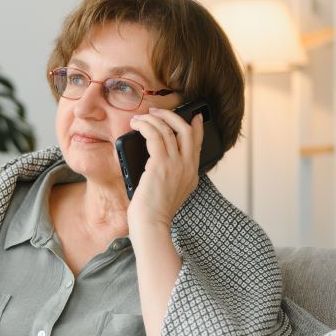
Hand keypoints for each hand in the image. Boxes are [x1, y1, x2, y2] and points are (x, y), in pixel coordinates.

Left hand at [126, 107, 203, 233]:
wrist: (150, 224)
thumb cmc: (152, 213)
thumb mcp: (169, 193)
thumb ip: (170, 176)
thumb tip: (155, 160)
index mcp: (192, 175)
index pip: (198, 144)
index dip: (196, 127)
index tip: (193, 116)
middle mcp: (187, 167)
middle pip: (186, 130)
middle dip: (172, 116)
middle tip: (157, 112)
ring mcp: (176, 165)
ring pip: (169, 130)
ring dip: (153, 119)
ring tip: (141, 118)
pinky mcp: (161, 164)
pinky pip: (155, 135)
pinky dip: (145, 126)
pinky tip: (137, 125)